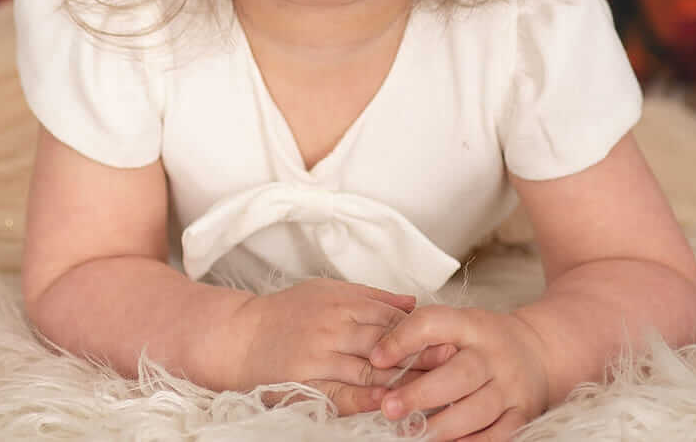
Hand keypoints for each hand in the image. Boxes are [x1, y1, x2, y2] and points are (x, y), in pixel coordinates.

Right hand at [225, 279, 453, 415]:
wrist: (240, 337)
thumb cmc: (287, 312)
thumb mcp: (328, 290)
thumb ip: (372, 296)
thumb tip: (414, 302)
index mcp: (341, 301)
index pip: (391, 316)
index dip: (422, 330)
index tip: (451, 340)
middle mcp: (333, 326)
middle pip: (387, 343)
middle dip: (422, 355)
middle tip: (455, 366)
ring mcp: (320, 356)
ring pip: (370, 370)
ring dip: (403, 381)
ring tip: (434, 391)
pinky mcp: (308, 382)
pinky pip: (343, 394)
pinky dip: (368, 400)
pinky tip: (389, 405)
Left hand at [367, 305, 550, 439]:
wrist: (539, 351)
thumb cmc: (484, 341)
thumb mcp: (459, 325)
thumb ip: (425, 337)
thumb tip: (378, 358)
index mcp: (473, 325)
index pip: (436, 323)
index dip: (403, 339)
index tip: (376, 357)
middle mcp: (494, 355)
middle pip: (459, 374)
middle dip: (421, 394)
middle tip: (388, 407)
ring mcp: (511, 387)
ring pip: (477, 410)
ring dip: (441, 426)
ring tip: (410, 434)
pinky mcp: (522, 413)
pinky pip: (497, 435)